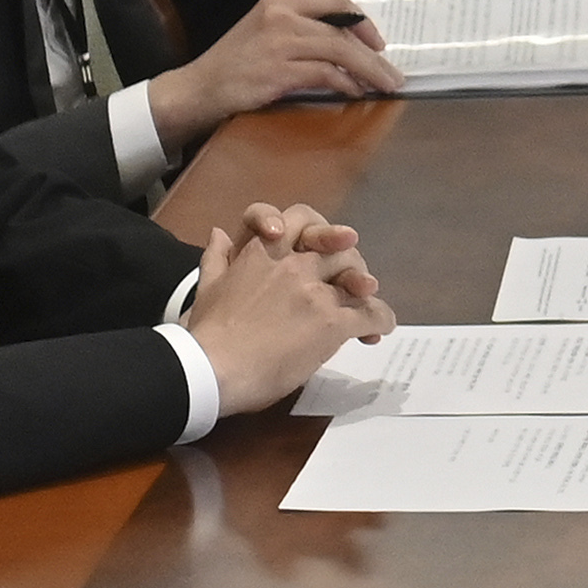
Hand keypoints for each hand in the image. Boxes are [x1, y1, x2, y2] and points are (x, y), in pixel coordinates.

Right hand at [147, 0, 403, 153]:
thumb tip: (347, 44)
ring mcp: (279, 42)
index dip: (362, 22)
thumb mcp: (264, 32)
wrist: (196, 90)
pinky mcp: (278, 71)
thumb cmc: (233, 65)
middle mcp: (281, 15)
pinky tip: (355, 92)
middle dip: (373, 53)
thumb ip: (300, 30)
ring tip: (385, 85)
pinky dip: (345, 83)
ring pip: (340, 51)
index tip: (377, 42)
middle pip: (342, 30)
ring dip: (368, 70)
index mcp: (279, 1)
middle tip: (393, 72)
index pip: (335, 1)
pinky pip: (325, 74)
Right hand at [184, 199, 395, 415]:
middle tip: (349, 278)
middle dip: (348, 259)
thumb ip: (217, 257)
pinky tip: (378, 329)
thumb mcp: (208, 286)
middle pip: (338, 247)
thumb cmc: (207, 333)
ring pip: (357, 278)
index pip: (299, 217)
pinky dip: (379, 320)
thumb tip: (218, 232)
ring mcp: (316, 293)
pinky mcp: (332, 323)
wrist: (214, 371)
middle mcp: (295, 265)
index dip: (314, 225)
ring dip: (365, 288)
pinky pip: (369, 314)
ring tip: (368, 299)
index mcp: (264, 252)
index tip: (313, 243)